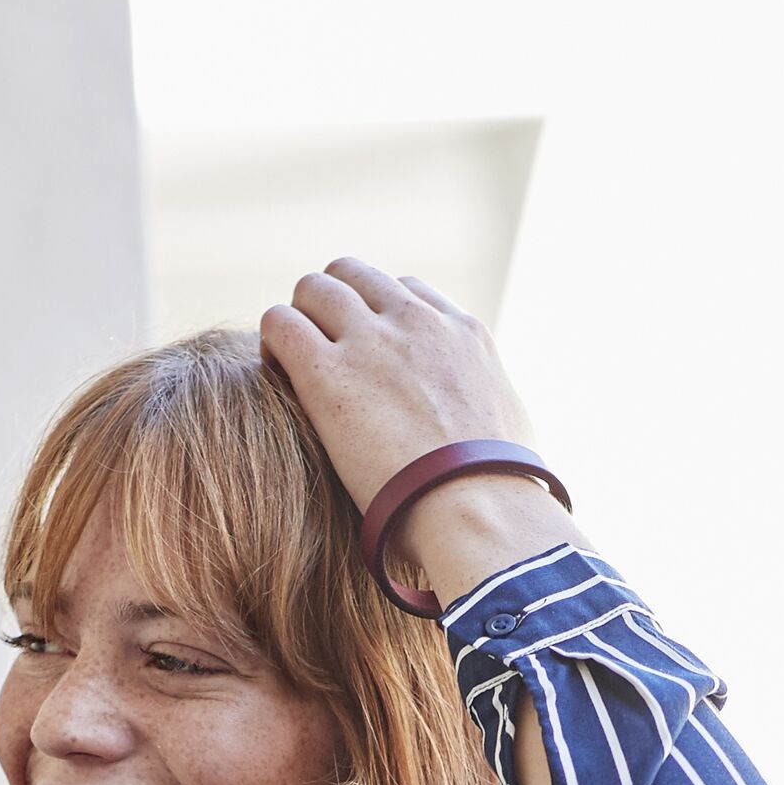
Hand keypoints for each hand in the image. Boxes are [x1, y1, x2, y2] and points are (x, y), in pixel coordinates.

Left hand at [260, 257, 580, 611]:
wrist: (479, 508)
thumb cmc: (497, 494)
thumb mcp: (509, 433)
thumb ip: (487, 415)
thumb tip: (487, 439)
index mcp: (464, 333)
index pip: (408, 292)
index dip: (378, 318)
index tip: (368, 352)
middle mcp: (418, 322)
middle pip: (356, 276)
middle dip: (332, 306)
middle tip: (321, 352)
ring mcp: (372, 341)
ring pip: (315, 288)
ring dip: (300, 318)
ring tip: (292, 365)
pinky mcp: (329, 373)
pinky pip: (282, 323)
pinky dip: (274, 341)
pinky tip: (278, 374)